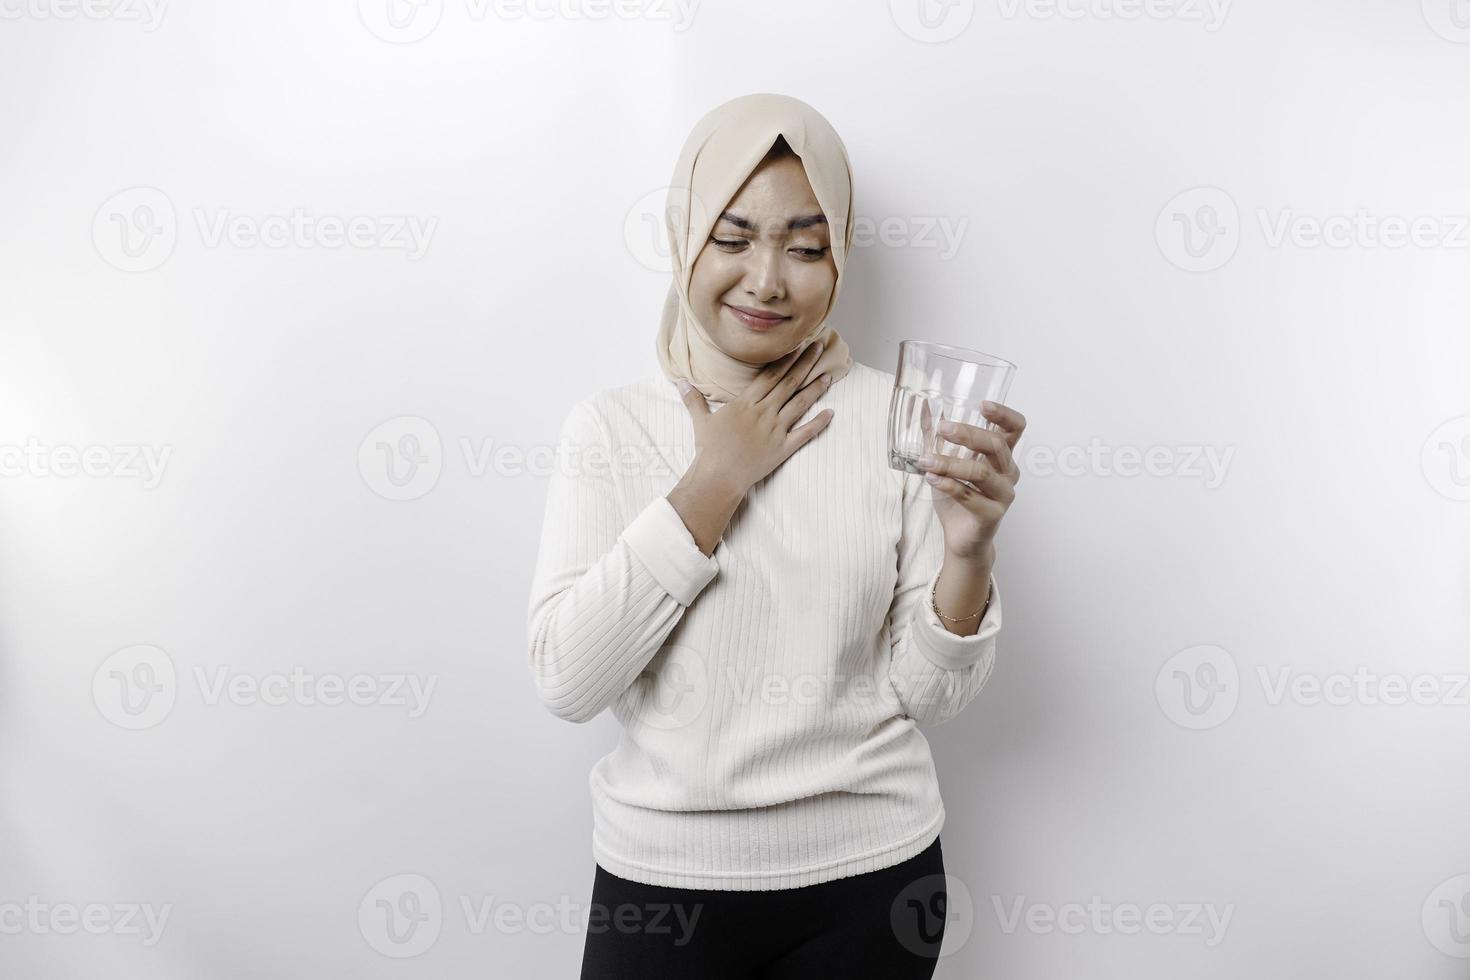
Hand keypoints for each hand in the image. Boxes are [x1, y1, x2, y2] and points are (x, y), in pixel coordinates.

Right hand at [675, 341, 834, 495]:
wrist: (718, 477)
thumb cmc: (709, 450)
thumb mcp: (700, 421)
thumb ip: (694, 399)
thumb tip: (680, 382)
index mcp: (745, 403)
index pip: (770, 375)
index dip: (786, 359)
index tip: (798, 345)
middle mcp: (763, 412)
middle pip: (788, 383)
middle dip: (805, 364)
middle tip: (820, 348)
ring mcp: (775, 430)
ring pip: (800, 403)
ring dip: (815, 388)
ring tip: (829, 374)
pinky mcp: (783, 448)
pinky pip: (805, 434)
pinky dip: (819, 423)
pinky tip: (831, 413)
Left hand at [914, 400, 1026, 562]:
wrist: (961, 537)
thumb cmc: (958, 496)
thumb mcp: (947, 462)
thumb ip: (937, 437)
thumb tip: (923, 408)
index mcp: (1002, 456)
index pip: (1015, 429)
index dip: (1004, 415)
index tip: (983, 405)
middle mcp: (1008, 473)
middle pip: (997, 445)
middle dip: (969, 434)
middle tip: (943, 428)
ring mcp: (1003, 495)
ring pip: (981, 472)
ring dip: (950, 463)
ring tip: (925, 460)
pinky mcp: (992, 514)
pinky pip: (969, 496)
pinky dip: (948, 485)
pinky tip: (931, 478)